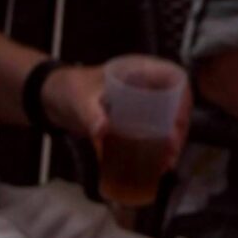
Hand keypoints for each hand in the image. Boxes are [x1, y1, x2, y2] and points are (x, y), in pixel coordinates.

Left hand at [42, 60, 191, 164]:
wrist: (54, 99)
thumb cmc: (69, 90)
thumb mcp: (80, 100)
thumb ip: (90, 114)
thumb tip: (102, 131)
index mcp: (140, 70)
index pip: (175, 78)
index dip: (183, 100)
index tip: (177, 124)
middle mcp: (147, 86)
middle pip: (176, 105)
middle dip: (179, 129)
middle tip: (171, 153)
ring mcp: (143, 104)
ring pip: (167, 121)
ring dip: (170, 143)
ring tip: (166, 165)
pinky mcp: (134, 121)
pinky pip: (153, 134)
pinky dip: (156, 150)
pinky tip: (156, 167)